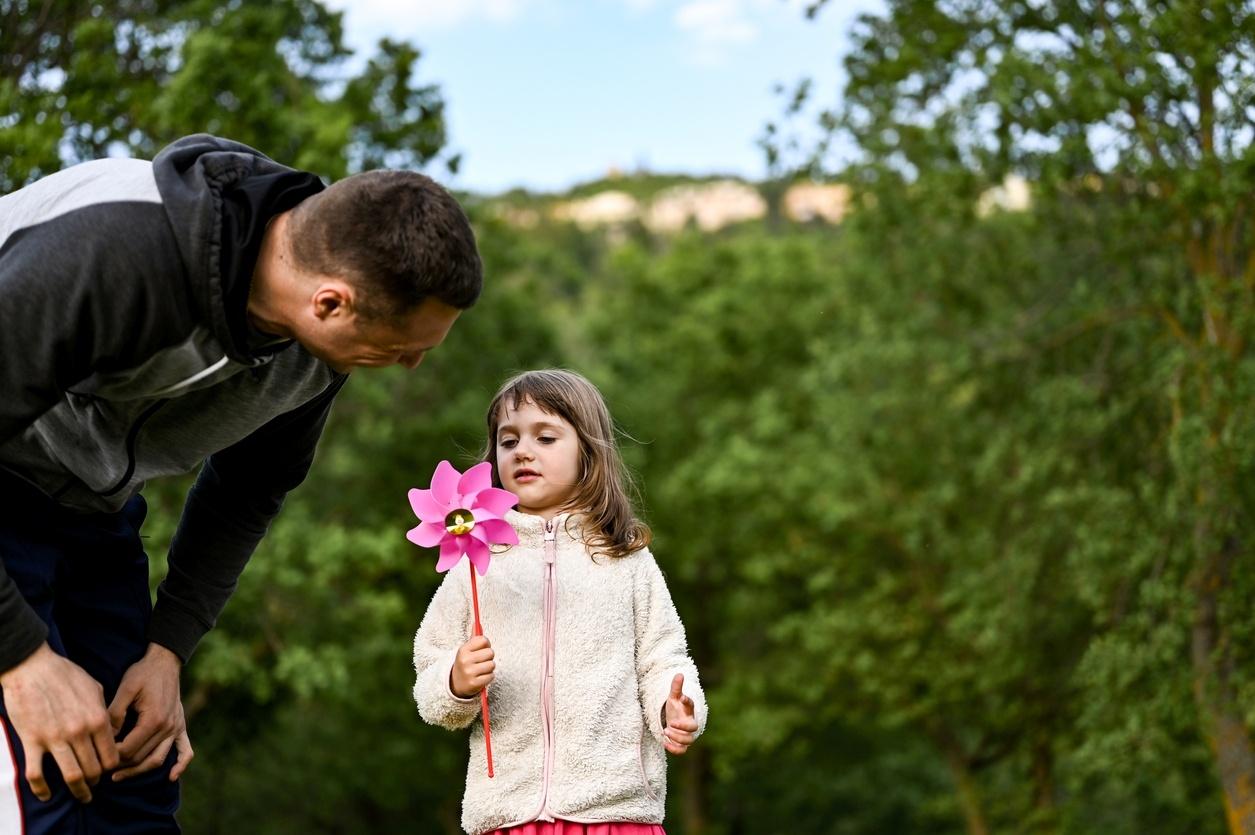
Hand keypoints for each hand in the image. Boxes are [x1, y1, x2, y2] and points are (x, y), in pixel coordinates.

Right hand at [0, 642, 118, 802]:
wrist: (33, 667)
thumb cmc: (65, 674)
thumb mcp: (95, 688)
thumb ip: (103, 710)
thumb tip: (110, 727)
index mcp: (97, 718)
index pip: (112, 755)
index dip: (112, 767)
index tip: (109, 771)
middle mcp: (79, 731)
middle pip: (94, 769)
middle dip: (97, 782)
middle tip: (96, 786)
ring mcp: (55, 738)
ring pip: (72, 776)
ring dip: (79, 790)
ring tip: (82, 796)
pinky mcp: (32, 741)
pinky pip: (36, 773)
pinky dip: (42, 789)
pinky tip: (47, 795)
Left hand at [107, 643, 192, 782]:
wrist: (165, 660)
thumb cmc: (143, 673)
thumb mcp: (124, 689)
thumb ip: (114, 715)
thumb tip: (103, 739)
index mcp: (154, 719)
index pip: (129, 749)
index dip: (110, 757)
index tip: (94, 757)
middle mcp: (168, 727)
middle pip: (142, 757)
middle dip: (120, 766)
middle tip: (100, 769)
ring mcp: (177, 727)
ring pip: (158, 759)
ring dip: (139, 771)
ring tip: (118, 776)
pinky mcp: (181, 725)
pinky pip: (185, 750)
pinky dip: (180, 765)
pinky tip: (171, 776)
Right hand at [450, 635, 494, 697]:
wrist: (455, 683)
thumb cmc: (465, 663)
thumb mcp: (466, 650)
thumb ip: (474, 638)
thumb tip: (477, 622)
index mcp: (463, 650)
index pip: (483, 640)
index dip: (486, 644)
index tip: (482, 649)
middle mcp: (465, 660)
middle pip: (490, 652)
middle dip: (489, 657)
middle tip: (482, 661)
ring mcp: (469, 673)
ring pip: (492, 665)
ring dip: (489, 668)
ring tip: (481, 669)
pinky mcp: (474, 684)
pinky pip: (491, 676)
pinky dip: (488, 677)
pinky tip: (481, 677)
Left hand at [661, 673, 697, 755]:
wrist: (674, 721)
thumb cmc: (675, 708)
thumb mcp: (673, 697)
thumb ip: (676, 687)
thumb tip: (679, 674)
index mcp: (688, 710)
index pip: (691, 705)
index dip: (687, 701)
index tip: (681, 697)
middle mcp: (689, 723)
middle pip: (693, 728)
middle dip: (682, 728)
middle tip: (670, 725)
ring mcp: (687, 734)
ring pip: (689, 741)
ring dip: (678, 738)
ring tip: (665, 731)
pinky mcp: (682, 744)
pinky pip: (682, 750)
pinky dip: (675, 749)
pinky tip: (664, 743)